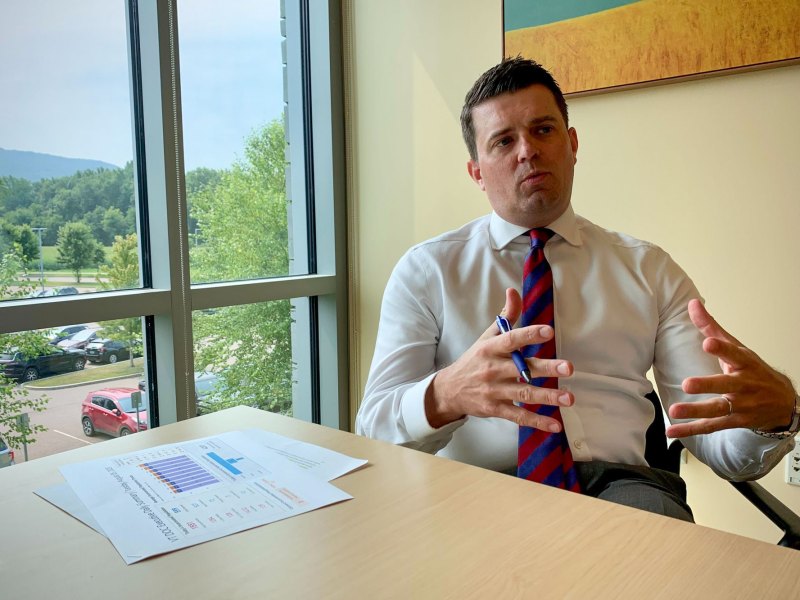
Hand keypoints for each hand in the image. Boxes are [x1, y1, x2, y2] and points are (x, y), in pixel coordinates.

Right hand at [425, 288, 573, 431]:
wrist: (450, 390)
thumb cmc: (474, 360)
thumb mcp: (486, 337)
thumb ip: (505, 316)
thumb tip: (514, 291)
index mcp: (491, 348)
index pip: (511, 339)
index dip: (529, 335)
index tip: (548, 332)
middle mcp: (493, 369)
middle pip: (522, 368)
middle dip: (546, 368)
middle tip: (568, 368)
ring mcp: (494, 391)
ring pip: (523, 393)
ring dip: (547, 397)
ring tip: (569, 398)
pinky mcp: (496, 409)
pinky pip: (518, 416)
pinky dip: (537, 422)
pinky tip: (555, 425)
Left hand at [666, 299, 795, 437]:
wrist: (783, 403)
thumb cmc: (753, 371)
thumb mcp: (737, 348)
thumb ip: (711, 327)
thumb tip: (692, 303)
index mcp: (745, 363)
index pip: (734, 354)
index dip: (722, 348)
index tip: (708, 342)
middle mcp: (744, 386)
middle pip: (726, 385)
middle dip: (708, 385)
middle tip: (688, 383)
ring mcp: (740, 406)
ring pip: (718, 410)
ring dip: (696, 412)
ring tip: (674, 411)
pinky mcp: (734, 421)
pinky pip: (711, 427)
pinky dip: (690, 430)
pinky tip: (672, 431)